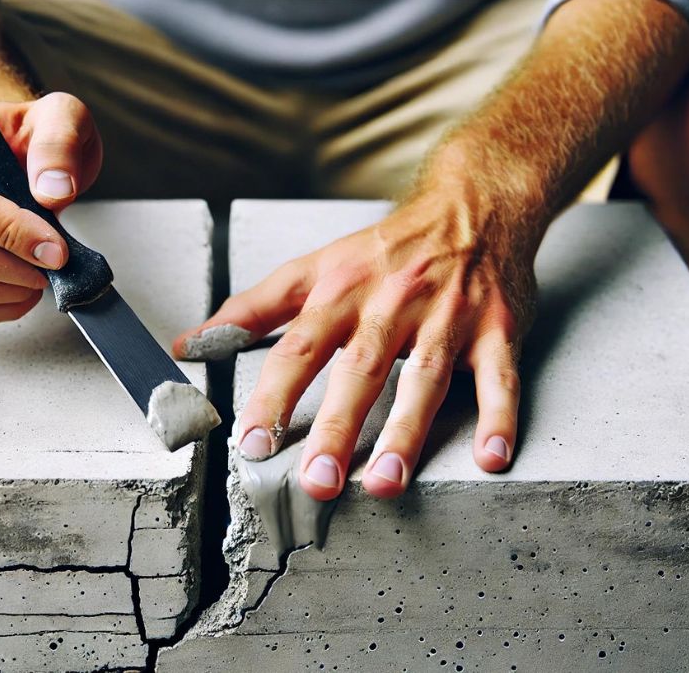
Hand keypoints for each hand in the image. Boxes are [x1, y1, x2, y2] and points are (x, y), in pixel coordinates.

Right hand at [0, 92, 102, 329]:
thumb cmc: (37, 137)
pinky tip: (27, 285)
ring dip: (14, 289)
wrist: (29, 159)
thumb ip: (59, 144)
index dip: (9, 231)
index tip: (55, 247)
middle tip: (57, 261)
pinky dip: (5, 306)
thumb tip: (53, 190)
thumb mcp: (61, 119)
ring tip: (44, 270)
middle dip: (17, 267)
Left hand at [175, 195, 536, 499]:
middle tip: (316, 482)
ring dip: (406, 433)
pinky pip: (499, 377)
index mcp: (342, 292)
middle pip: (360, 370)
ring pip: (426, 379)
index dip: (273, 396)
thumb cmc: (383, 248)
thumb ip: (252, 309)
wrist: (470, 204)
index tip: (252, 442)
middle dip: (337, 428)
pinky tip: (491, 458)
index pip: (298, 349)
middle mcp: (392, 304)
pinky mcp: (496, 329)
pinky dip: (500, 416)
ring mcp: (448, 317)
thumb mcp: (313, 266)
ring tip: (385, 483)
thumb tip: (188, 344)